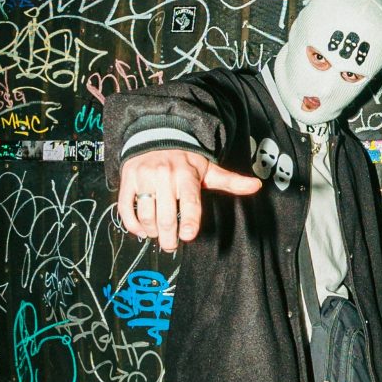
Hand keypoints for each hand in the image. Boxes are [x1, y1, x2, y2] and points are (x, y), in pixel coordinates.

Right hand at [117, 149, 261, 250]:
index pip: (189, 202)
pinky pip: (125, 208)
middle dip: (169, 236)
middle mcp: (164, 176)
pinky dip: (132, 224)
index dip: (188, 220)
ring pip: (145, 214)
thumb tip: (256, 185)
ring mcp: (143, 179)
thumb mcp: (209, 168)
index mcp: (187, 175)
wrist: (158, 135)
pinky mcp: (127, 181)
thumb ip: (231, 181)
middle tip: (172, 245)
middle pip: (165, 215)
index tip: (188, 235)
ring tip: (158, 235)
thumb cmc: (185, 159)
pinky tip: (140, 230)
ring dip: (151, 232)